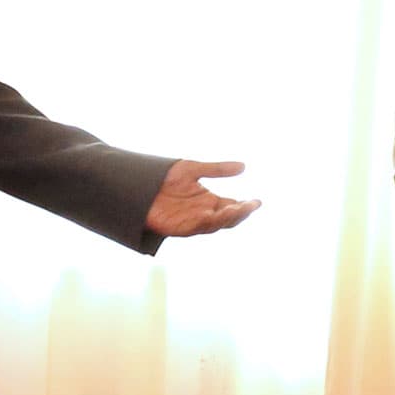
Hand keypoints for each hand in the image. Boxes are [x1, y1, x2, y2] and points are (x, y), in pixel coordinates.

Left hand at [146, 159, 260, 236]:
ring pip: (214, 225)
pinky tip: (212, 215)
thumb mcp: (193, 169)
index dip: (245, 206)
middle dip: (240, 213)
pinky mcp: (177, 227)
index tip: (257, 201)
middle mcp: (202, 213)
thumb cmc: (163, 176)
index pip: (232, 206)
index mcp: (208, 201)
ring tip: (236, 209)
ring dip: (226, 218)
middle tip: (251, 205)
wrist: (137, 184)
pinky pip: (195, 227)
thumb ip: (217, 170)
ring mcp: (191, 221)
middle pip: (227, 218)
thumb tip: (243, 166)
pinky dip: (205, 223)